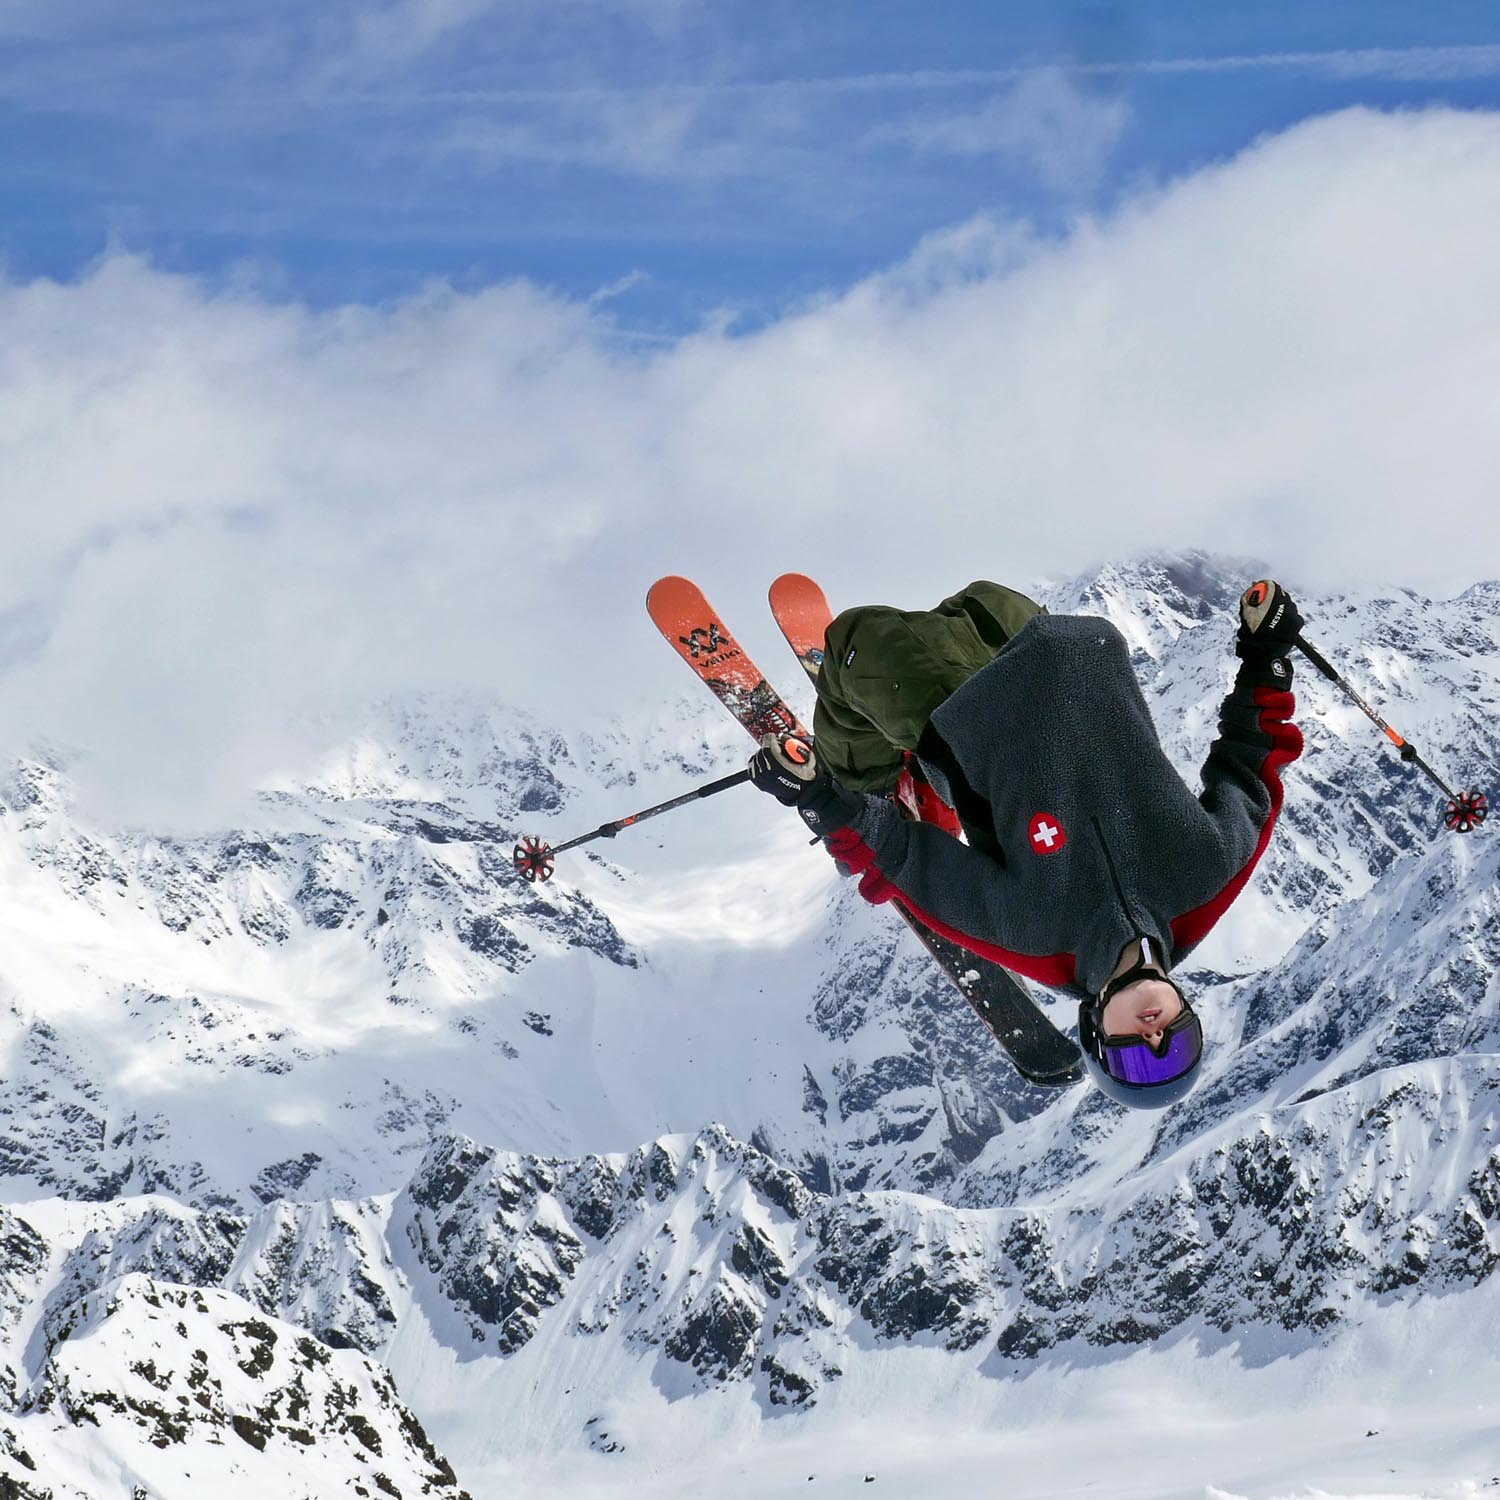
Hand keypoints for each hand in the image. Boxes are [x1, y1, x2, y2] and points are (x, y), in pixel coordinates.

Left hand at [748, 735, 863, 834]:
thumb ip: (796, 745)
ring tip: (773, 756)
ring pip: (756, 757)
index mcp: (779, 766)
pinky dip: (757, 762)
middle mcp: (768, 772)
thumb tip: (783, 736)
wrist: (803, 793)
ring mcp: (761, 778)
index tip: (775, 737)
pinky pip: (752, 766)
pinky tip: (766, 763)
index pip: (767, 744)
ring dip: (763, 754)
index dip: (771, 738)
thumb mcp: (808, 758)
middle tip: (777, 747)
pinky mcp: (758, 782)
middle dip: (769, 746)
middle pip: (762, 750)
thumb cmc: (806, 776)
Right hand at [1238, 579, 1303, 646]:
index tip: (1258, 589)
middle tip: (1262, 602)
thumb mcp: (1245, 614)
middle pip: (1280, 593)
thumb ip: (1248, 599)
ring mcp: (1294, 614)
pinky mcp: (1298, 622)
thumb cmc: (1253, 634)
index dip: (1263, 586)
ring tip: (1270, 615)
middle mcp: (1287, 604)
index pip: (1271, 585)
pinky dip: (1286, 615)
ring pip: (1287, 603)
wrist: (1265, 653)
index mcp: (1274, 600)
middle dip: (1271, 596)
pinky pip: (1292, 614)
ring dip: (1279, 605)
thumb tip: (1252, 590)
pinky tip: (1278, 622)